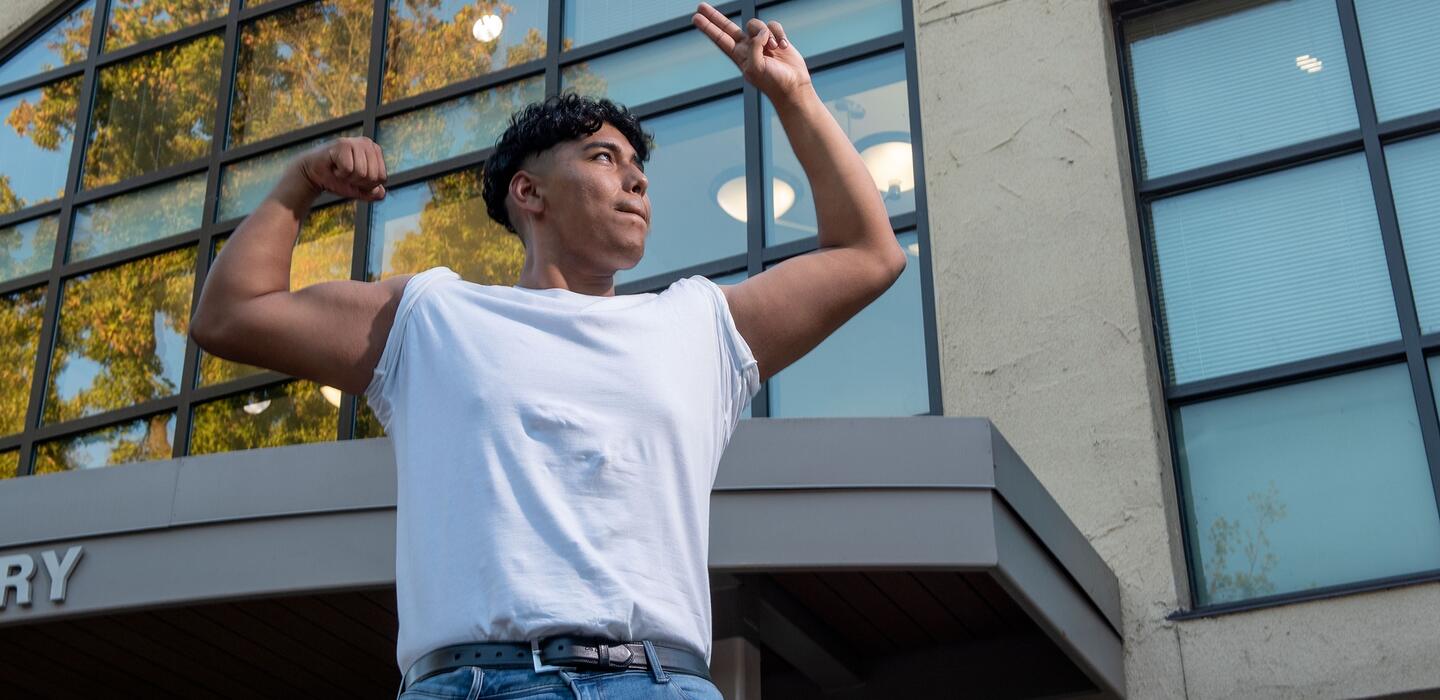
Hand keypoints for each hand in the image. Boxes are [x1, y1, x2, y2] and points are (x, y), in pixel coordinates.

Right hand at [294, 136, 386, 200]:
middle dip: (358, 182)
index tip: (355, 178)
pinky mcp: (342, 145)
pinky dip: (340, 173)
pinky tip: (334, 166)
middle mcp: (368, 143)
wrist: (313, 174)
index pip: (382, 178)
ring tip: (340, 170)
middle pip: (373, 176)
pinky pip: (348, 169)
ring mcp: (355, 142)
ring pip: (362, 173)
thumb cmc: (337, 179)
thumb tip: (381, 193)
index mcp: (375, 151)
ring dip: (348, 178)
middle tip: (346, 174)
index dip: (367, 185)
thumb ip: (372, 193)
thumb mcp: (358, 189)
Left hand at [693, 3, 811, 104]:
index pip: (720, 38)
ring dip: (767, 34)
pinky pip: (774, 26)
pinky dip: (779, 34)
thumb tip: (761, 33)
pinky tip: (783, 47)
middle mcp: (748, 47)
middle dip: (715, 17)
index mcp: (739, 56)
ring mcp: (762, 42)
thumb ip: (753, 47)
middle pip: (728, 27)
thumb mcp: (756, 67)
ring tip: (774, 49)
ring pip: (757, 24)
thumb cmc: (773, 82)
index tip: (695, 17)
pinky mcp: (776, 39)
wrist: (793, 86)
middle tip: (701, 6)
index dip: (708, 27)